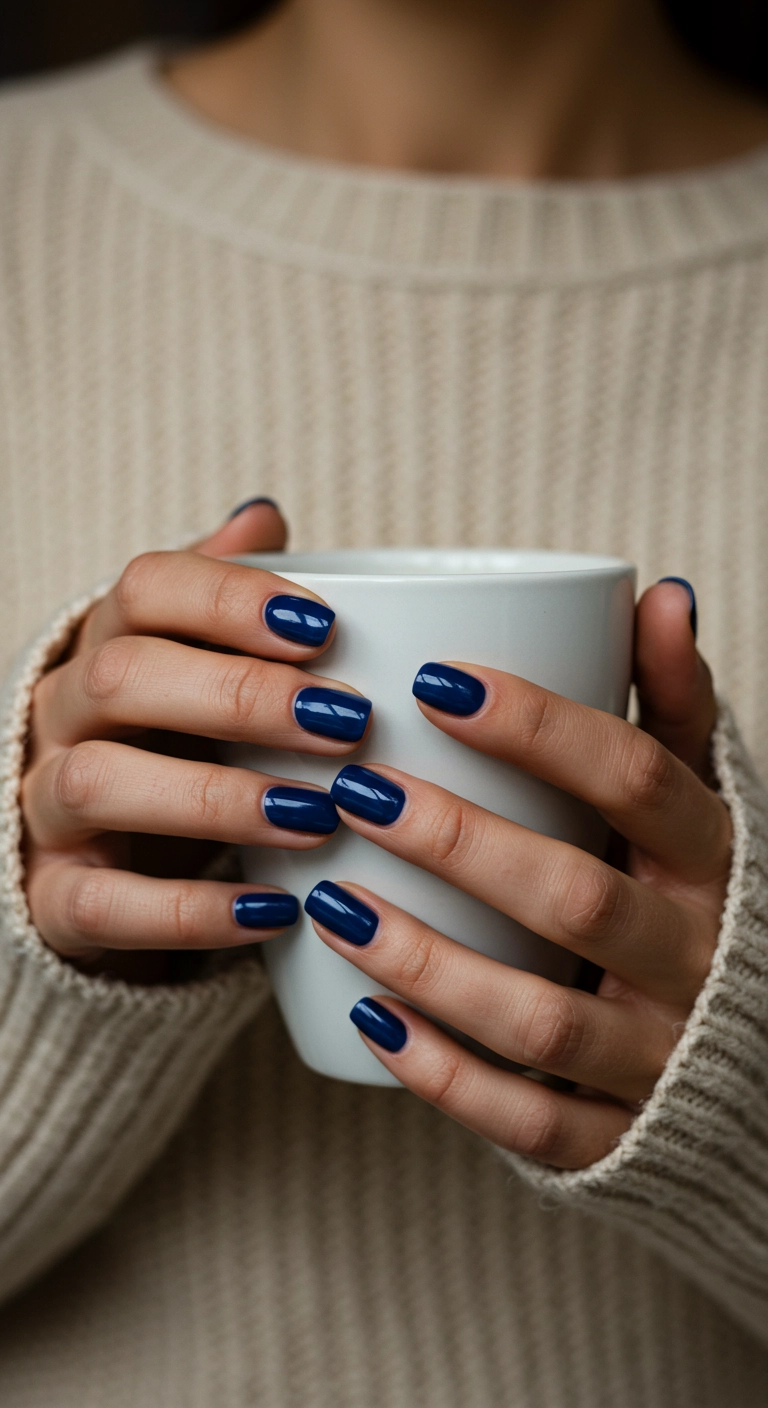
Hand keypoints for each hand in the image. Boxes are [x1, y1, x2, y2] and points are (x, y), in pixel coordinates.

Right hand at [21, 502, 370, 981]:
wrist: (107, 867)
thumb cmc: (177, 749)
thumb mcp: (202, 671)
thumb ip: (230, 601)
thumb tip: (264, 515)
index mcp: (110, 645)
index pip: (145, 588)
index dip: (231, 600)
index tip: (326, 626)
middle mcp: (64, 715)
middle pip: (123, 677)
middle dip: (239, 694)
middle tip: (346, 722)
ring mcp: (48, 807)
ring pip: (101, 782)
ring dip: (217, 797)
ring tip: (316, 815)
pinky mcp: (54, 899)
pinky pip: (102, 903)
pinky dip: (189, 910)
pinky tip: (274, 909)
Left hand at [307, 580, 732, 1168]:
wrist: (746, 1058)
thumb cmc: (692, 898)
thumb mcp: (698, 801)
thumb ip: (675, 706)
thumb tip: (662, 595)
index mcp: (713, 860)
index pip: (638, 780)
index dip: (540, 728)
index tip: (434, 680)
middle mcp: (694, 957)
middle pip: (575, 898)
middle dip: (458, 842)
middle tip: (355, 790)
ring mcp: (656, 1055)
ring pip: (539, 1018)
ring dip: (427, 961)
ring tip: (331, 906)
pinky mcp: (614, 1133)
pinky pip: (527, 1118)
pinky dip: (443, 1074)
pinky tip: (364, 1017)